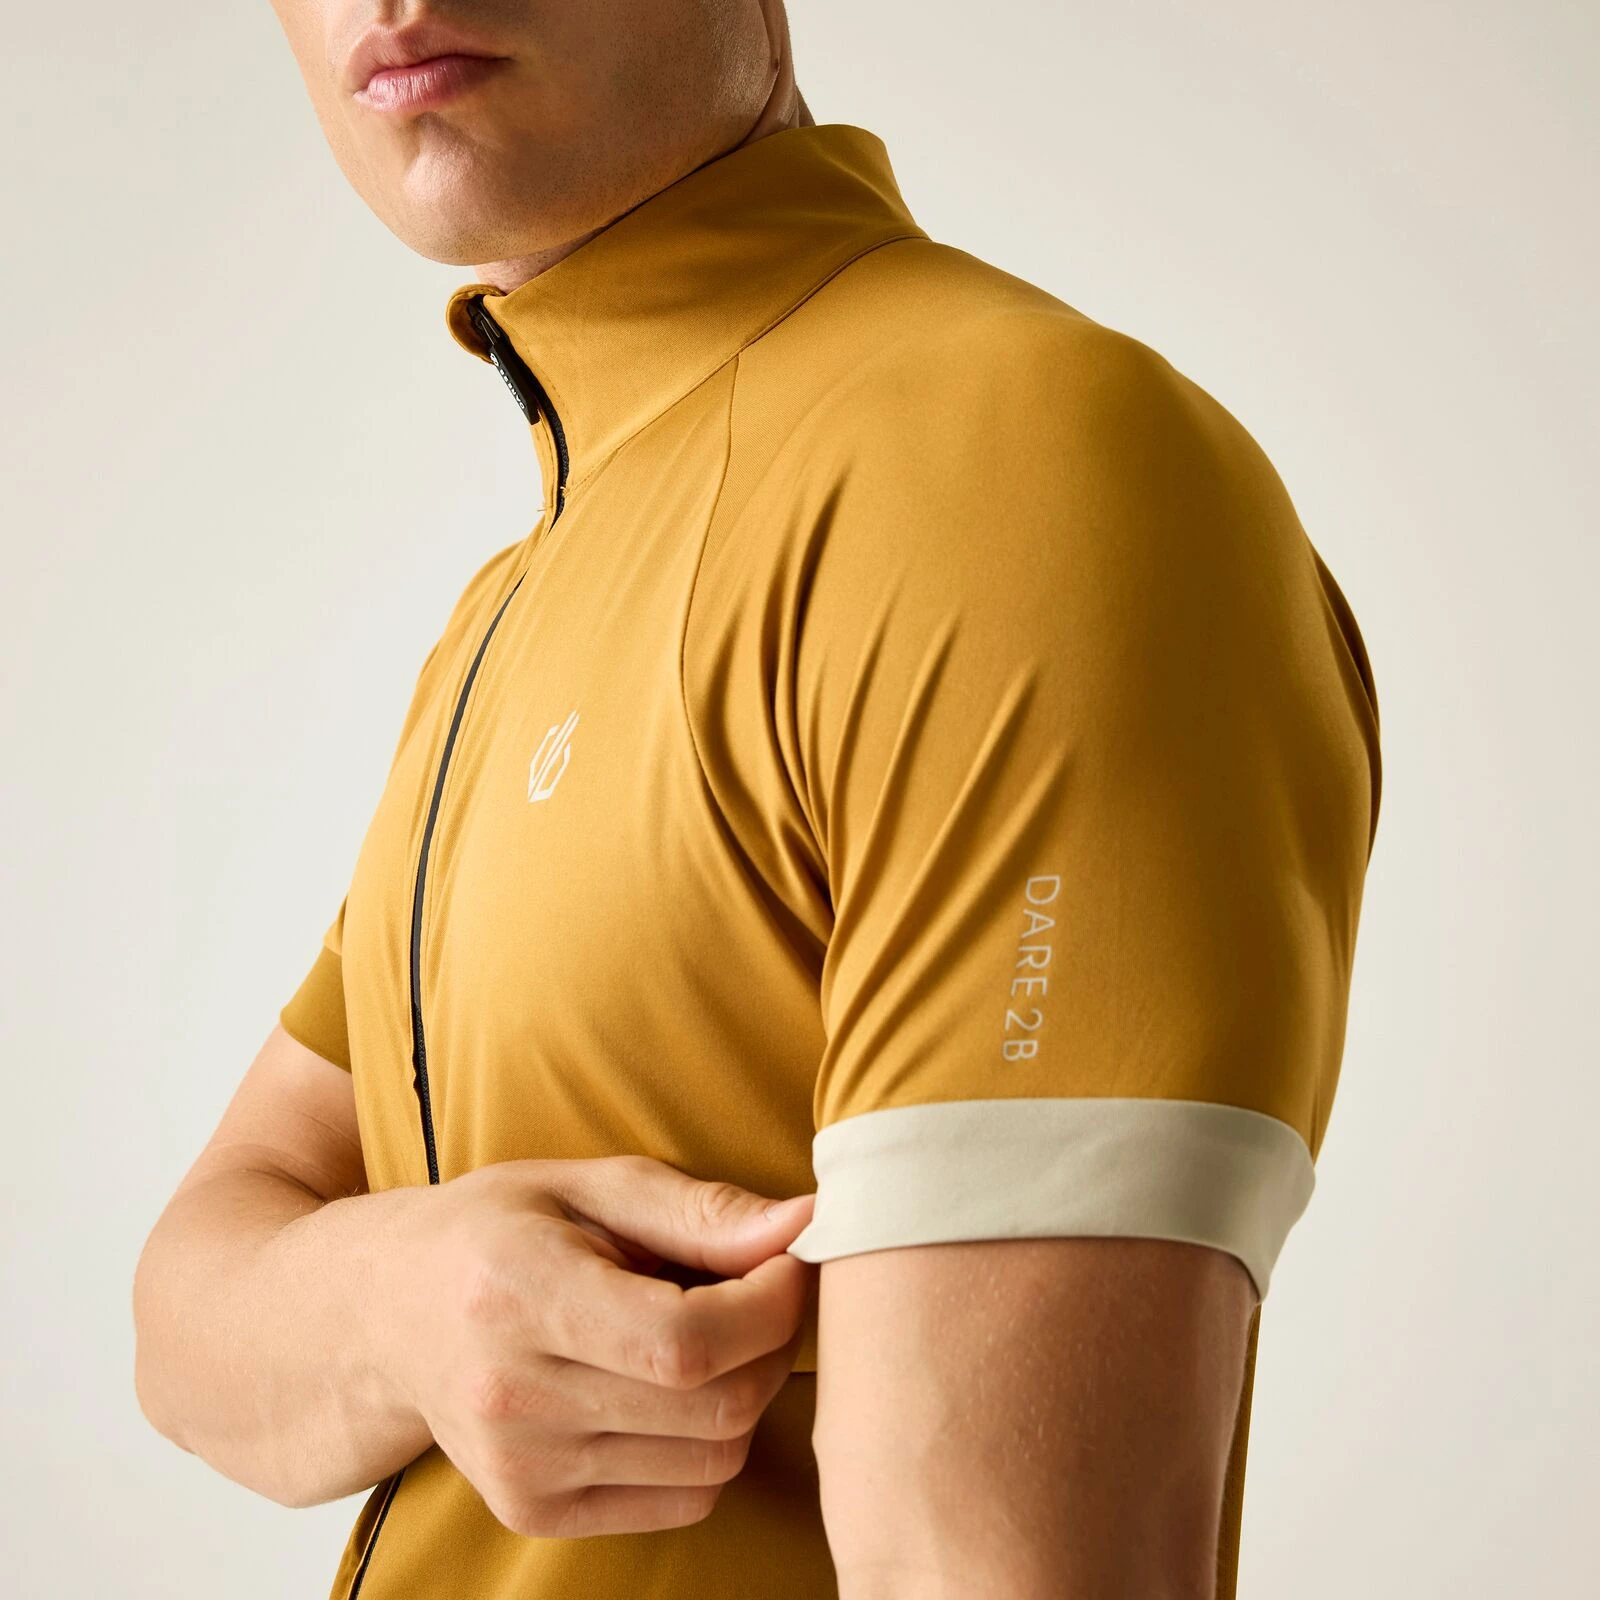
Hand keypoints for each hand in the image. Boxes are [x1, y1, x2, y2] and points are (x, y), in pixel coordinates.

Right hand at [378, 1154, 816, 1537]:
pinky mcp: (534, 1512)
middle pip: (714, 1406)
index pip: (686, 1341)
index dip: (769, 1305)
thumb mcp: (589, 1185)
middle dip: (772, 1344)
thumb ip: (698, 1212)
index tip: (786, 1261)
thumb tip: (805, 1224)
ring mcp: (520, 1470)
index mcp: (517, 1294)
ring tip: (714, 1333)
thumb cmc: (498, 1229)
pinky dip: (710, 1443)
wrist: (387, 1313)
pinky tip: (676, 1387)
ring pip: (714, 1459)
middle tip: (761, 1292)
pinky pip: (685, 1499)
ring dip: (747, 1392)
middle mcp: (511, 1396)